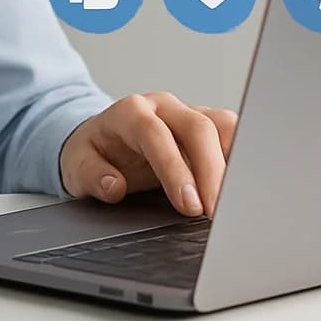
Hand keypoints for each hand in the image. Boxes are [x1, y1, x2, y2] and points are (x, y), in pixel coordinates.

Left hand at [59, 92, 237, 217]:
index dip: (175, 169)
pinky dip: (242, 160)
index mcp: (130, 112)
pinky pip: (234, 136)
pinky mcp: (209, 127)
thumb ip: (91, 175)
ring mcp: (189, 113)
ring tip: (238, 201)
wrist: (103, 139)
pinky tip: (244, 189)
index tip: (190, 206)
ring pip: (225, 125)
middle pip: (199, 127)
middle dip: (213, 172)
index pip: (156, 134)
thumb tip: (114, 186)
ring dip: (235, 163)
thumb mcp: (76, 165)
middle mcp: (165, 107)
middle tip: (218, 213)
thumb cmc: (94, 152)